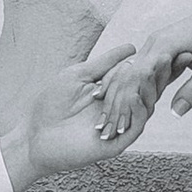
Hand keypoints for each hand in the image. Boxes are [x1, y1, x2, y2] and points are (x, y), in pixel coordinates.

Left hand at [4, 56, 148, 187]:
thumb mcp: (78, 76)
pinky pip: (136, 127)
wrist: (35, 135)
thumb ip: (104, 63)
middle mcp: (118, 110)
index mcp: (111, 93)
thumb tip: (131, 48)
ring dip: (146, 88)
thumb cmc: (51, 105)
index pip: (134, 77)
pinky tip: (137, 96)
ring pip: (144, 106)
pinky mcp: (116, 143)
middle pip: (144, 90)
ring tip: (146, 73)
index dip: (141, 64)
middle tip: (157, 58)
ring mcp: (119, 126)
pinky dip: (139, 111)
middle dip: (148, 74)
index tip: (151, 48)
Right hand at [97, 0, 191, 134]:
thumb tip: (176, 112)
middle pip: (127, 75)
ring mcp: (155, 44)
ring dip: (123, 94)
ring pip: (132, 72)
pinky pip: (143, 69)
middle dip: (117, 101)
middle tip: (106, 129)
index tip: (119, 123)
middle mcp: (153, 42)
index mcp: (163, 44)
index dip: (126, 101)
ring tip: (110, 120)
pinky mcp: (160, 47)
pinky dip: (135, 86)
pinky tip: (127, 103)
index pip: (135, 76)